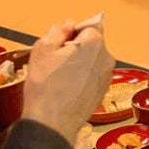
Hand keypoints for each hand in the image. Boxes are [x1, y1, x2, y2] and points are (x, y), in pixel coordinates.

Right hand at [21, 21, 114, 143]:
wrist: (52, 123)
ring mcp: (106, 76)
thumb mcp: (43, 49)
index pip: (88, 26)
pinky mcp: (102, 92)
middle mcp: (106, 58)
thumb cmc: (46, 87)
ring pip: (92, 61)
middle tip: (56, 60)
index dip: (72, 32)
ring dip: (79, 64)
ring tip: (59, 77)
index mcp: (94, 43)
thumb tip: (67, 25)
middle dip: (76, 48)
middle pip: (92, 44)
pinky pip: (92, 77)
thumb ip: (57, 31)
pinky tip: (66, 88)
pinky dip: (82, 79)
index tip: (60, 42)